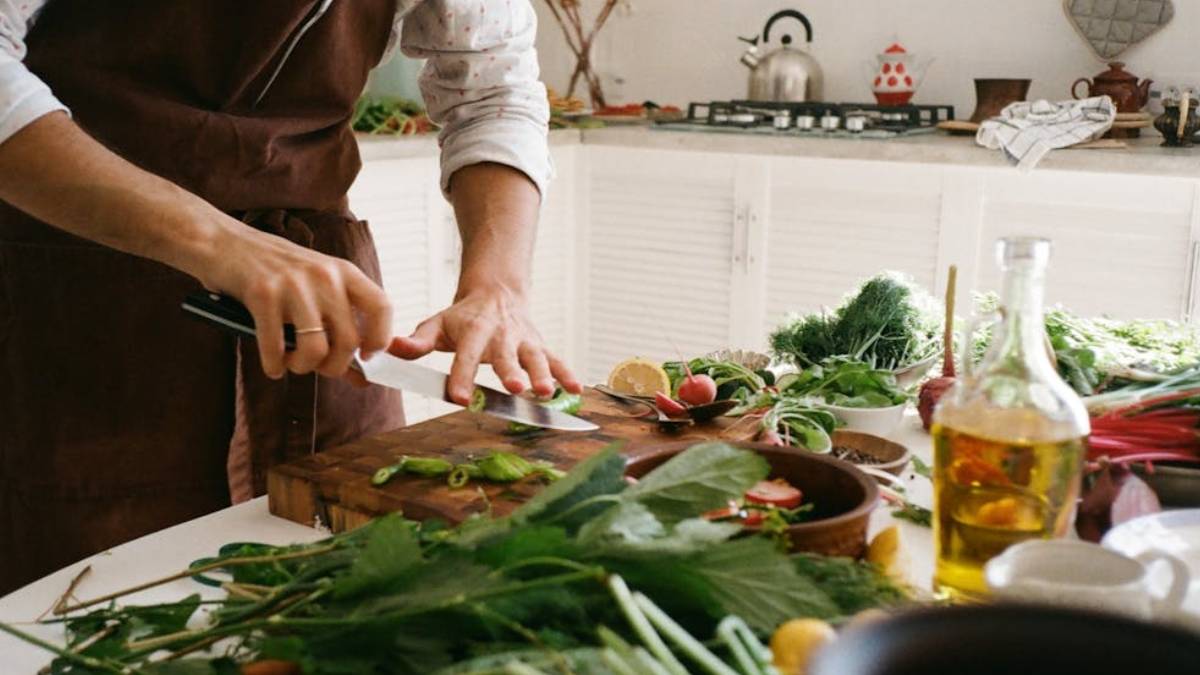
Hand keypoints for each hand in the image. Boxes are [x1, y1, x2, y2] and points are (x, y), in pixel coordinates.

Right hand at [199, 221, 392, 378]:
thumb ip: (339, 327)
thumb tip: (363, 378)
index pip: (382, 307)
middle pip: (349, 340)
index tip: (365, 357)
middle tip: (317, 366)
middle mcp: (324, 275)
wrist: (224, 242)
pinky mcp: (262, 294)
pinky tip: (272, 364)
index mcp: (344, 271)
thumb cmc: (274, 272)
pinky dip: (274, 365)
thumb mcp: (315, 288)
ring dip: (303, 367)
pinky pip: (275, 348)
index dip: (380, 339)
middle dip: (333, 366)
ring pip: (316, 349)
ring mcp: (294, 284)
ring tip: (292, 362)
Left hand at [388, 286, 581, 404]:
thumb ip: (418, 340)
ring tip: (547, 393)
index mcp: (473, 330)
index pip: (465, 356)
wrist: (497, 292)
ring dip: (544, 374)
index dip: (462, 376)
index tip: (459, 398)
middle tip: (516, 388)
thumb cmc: (462, 316)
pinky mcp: (540, 345)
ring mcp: (524, 340)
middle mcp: (501, 335)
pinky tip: (577, 391)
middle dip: (511, 372)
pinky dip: (568, 374)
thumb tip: (392, 349)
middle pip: (507, 355)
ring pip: (536, 357)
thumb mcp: (437, 323)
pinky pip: (556, 359)